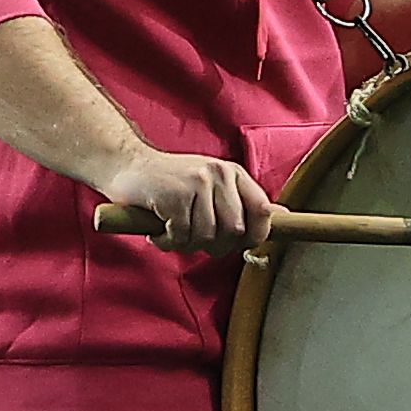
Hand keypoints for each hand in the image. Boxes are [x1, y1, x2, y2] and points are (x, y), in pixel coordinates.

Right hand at [86, 142, 275, 257]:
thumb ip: (243, 201)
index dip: (254, 235)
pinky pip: (181, 236)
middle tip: (193, 240)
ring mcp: (196, 184)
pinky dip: (167, 242)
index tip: (236, 243)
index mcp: (232, 173)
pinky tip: (158, 232)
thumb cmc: (170, 182)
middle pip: (233, 231)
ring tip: (172, 233)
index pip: (262, 210)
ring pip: (207, 236)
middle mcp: (218, 175)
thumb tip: (284, 216)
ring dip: (186, 244)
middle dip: (214, 245)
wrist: (127, 165)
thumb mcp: (211, 185)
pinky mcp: (174, 196)